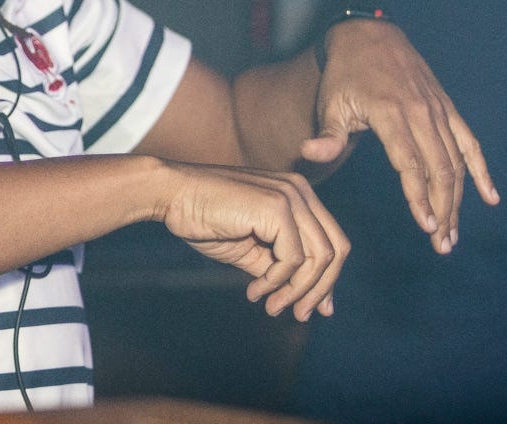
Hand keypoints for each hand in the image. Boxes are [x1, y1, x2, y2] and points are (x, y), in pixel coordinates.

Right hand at [161, 163, 348, 321]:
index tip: (313, 309)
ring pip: (318, 258)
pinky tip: (255, 290)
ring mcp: (290, 196)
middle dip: (319, 290)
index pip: (332, 241)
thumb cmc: (205, 218)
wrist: (171, 195)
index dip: (327, 280)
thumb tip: (306, 299)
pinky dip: (277, 282)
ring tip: (272, 307)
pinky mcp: (276, 207)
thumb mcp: (250, 248)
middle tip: (298, 315)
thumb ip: (279, 266)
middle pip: (335, 250)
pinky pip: (292, 259)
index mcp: (298, 195)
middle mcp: (300, 191)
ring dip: (297, 291)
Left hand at [301, 19, 498, 253]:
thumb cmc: (345, 74)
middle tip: (442, 244)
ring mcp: (437, 110)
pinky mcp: (447, 107)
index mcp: (391, 114)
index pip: (410, 163)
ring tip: (453, 233)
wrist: (369, 35)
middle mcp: (420, 113)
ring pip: (456, 161)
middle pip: (440, 169)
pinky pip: (469, 142)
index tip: (427, 226)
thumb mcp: (330, 102)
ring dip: (459, 199)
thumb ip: (328, 134)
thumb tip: (308, 153)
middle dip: (443, 209)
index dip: (420, 196)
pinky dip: (482, 170)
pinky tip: (490, 198)